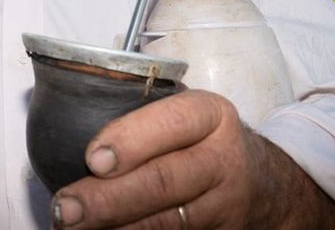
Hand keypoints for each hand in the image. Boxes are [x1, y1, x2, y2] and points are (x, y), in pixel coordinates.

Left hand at [51, 90, 334, 228]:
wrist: (269, 186)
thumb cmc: (204, 140)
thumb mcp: (189, 114)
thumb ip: (144, 118)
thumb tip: (67, 129)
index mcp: (211, 115)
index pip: (172, 124)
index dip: (130, 141)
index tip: (92, 159)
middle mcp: (223, 159)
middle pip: (164, 181)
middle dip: (108, 198)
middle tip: (65, 207)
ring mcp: (225, 204)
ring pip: (169, 220)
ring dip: (117, 225)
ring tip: (75, 225)